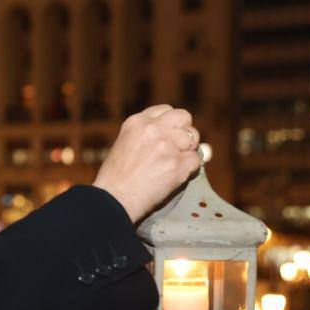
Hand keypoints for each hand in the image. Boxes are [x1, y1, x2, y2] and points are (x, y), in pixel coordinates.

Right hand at [93, 105, 201, 221]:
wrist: (113, 199)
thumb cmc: (114, 178)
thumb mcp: (123, 144)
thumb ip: (143, 135)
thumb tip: (165, 135)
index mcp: (137, 122)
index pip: (166, 110)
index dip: (170, 123)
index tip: (168, 135)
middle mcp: (154, 129)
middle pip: (184, 117)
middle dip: (184, 131)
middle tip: (177, 147)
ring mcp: (167, 146)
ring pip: (194, 138)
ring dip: (188, 150)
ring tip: (175, 163)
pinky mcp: (178, 165)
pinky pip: (196, 160)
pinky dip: (190, 168)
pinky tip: (176, 175)